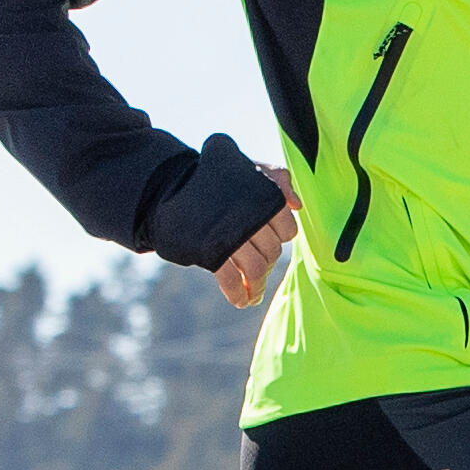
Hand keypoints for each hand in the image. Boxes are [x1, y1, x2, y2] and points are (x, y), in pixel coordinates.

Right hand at [212, 169, 295, 307]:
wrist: (173, 185)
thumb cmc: (217, 178)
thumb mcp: (249, 167)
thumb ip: (277, 178)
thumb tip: (296, 205)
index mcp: (263, 197)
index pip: (287, 230)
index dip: (281, 238)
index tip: (271, 241)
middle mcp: (249, 218)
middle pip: (272, 252)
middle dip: (267, 264)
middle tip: (258, 269)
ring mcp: (230, 236)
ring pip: (255, 270)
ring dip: (256, 286)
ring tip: (253, 294)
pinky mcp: (210, 252)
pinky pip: (230, 280)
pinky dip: (238, 294)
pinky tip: (241, 301)